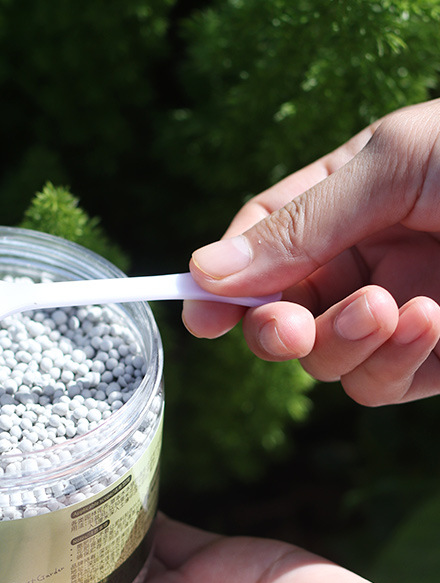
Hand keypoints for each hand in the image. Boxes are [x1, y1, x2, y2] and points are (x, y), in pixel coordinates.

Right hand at [183, 99, 439, 405]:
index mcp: (347, 202)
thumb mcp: (398, 162)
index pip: (261, 245)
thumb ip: (301, 221)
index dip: (223, 283)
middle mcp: (363, 262)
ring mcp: (396, 317)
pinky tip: (431, 323)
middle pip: (280, 314)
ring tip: (390, 307)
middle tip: (285, 330)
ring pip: (323, 359)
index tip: (200, 316)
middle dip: (275, 328)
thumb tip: (206, 272)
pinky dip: (390, 363)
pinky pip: (377, 385)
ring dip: (341, 342)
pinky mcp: (434, 363)